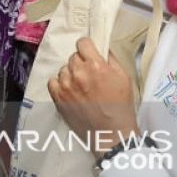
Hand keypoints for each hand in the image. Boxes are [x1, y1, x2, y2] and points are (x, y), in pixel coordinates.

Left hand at [48, 38, 138, 154]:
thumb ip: (111, 59)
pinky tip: (70, 90)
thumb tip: (100, 48)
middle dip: (81, 63)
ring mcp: (66, 85)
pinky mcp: (58, 97)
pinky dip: (60, 84)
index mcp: (96, 65)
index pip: (83, 43)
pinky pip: (53, 81)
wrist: (111, 133)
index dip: (87, 48)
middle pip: (73, 57)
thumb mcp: (124, 77)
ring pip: (64, 69)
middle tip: (90, 75)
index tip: (89, 53)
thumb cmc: (121, 106)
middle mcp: (78, 72)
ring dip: (71, 74)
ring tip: (82, 87)